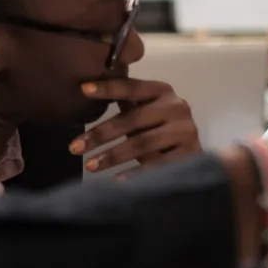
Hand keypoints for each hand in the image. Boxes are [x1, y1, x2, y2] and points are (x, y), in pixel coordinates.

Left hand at [69, 78, 201, 173]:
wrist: (192, 153)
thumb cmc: (160, 129)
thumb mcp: (145, 112)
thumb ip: (126, 104)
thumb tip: (86, 91)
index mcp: (162, 91)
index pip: (131, 87)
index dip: (108, 88)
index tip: (83, 89)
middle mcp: (176, 106)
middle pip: (132, 120)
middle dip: (101, 134)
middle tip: (76, 148)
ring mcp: (185, 130)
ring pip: (142, 143)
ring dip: (113, 156)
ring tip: (90, 166)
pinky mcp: (191, 153)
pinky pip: (157, 164)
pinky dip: (136, 173)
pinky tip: (117, 180)